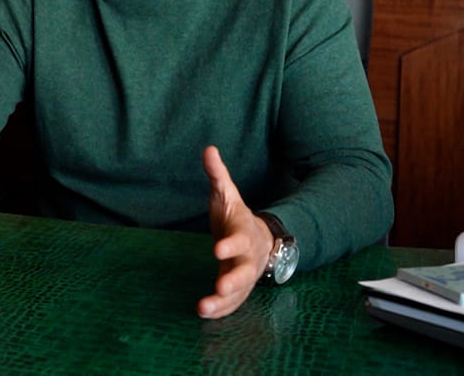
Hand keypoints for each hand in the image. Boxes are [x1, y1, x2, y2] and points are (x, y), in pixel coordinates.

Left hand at [197, 145, 274, 318]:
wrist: (260, 238)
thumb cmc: (237, 216)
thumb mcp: (228, 195)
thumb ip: (218, 175)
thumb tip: (208, 149)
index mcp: (244, 234)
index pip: (238, 240)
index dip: (229, 245)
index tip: (216, 249)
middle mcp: (248, 258)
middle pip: (244, 272)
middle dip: (233, 280)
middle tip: (220, 286)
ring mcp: (245, 276)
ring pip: (239, 292)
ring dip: (223, 302)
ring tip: (203, 308)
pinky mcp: (239, 289)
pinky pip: (234, 303)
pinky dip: (222, 310)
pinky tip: (205, 313)